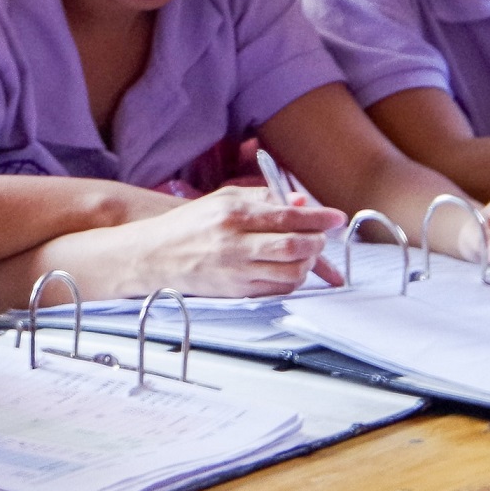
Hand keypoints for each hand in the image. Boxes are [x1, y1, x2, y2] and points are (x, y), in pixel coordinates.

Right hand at [117, 185, 347, 296]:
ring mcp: (235, 270)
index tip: (337, 218)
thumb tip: (302, 202)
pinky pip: (277, 290)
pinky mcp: (235, 291)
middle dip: (317, 243)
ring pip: (290, 273)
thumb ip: (263, 198)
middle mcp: (235, 243)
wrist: (152, 256)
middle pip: (294, 247)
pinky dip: (291, 281)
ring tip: (304, 255)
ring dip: (307, 265)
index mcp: (233, 213)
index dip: (319, 218)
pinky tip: (288, 271)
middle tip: (321, 239)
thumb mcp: (223, 200)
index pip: (288, 215)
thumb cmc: (189, 224)